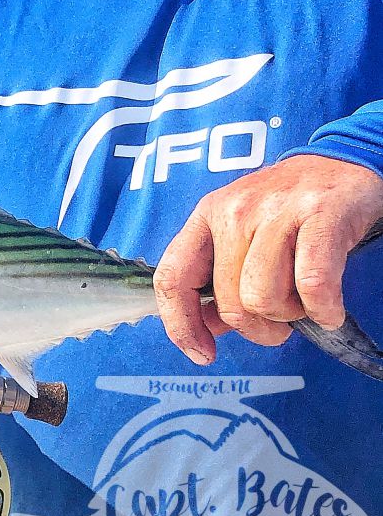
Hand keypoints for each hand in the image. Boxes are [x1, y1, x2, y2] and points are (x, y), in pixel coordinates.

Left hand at [154, 155, 382, 364]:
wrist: (342, 162)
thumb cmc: (289, 208)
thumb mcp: (241, 231)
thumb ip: (218, 276)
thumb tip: (205, 328)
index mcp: (207, 215)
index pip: (172, 277)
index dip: (181, 325)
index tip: (202, 353)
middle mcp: (234, 210)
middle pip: (229, 302)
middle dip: (259, 329)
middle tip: (281, 320)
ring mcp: (276, 210)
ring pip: (264, 298)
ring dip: (290, 316)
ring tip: (303, 302)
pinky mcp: (320, 215)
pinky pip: (312, 285)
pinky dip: (323, 310)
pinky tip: (328, 308)